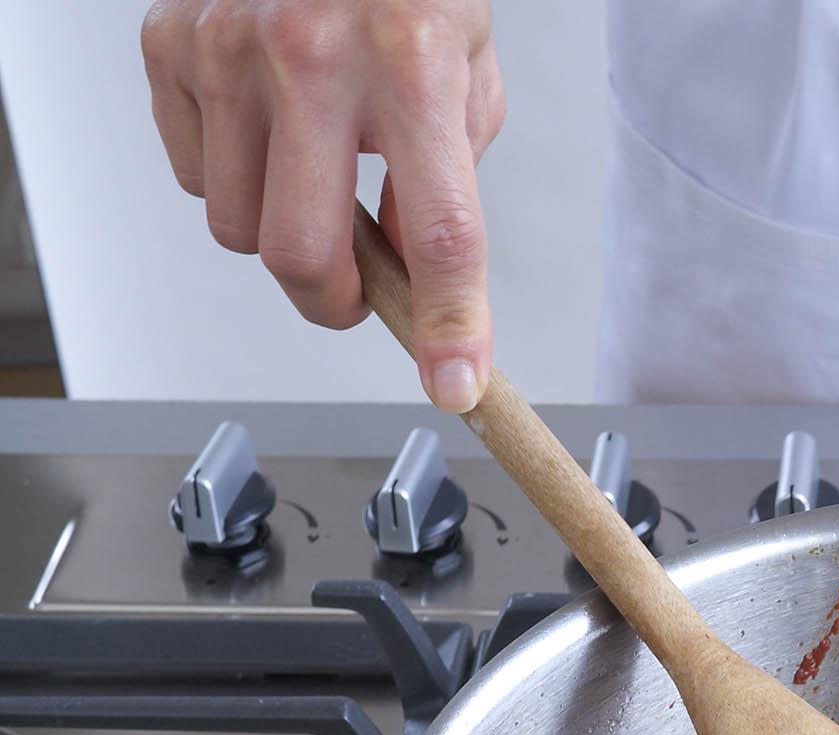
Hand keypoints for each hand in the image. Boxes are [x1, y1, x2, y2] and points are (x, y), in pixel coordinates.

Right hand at [141, 0, 503, 410]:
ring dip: (279, 229)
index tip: (455, 382)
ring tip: (315, 171)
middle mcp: (308, 54)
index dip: (450, 324)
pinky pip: (189, 174)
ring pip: (235, 228)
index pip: (439, 234)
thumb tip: (413, 279)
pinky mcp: (168, 43)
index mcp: (410, 63)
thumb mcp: (465, 72)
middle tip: (361, 291)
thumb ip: (448, 183)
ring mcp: (225, 47)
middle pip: (302, 254)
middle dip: (336, 301)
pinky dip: (230, 175)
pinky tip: (266, 125)